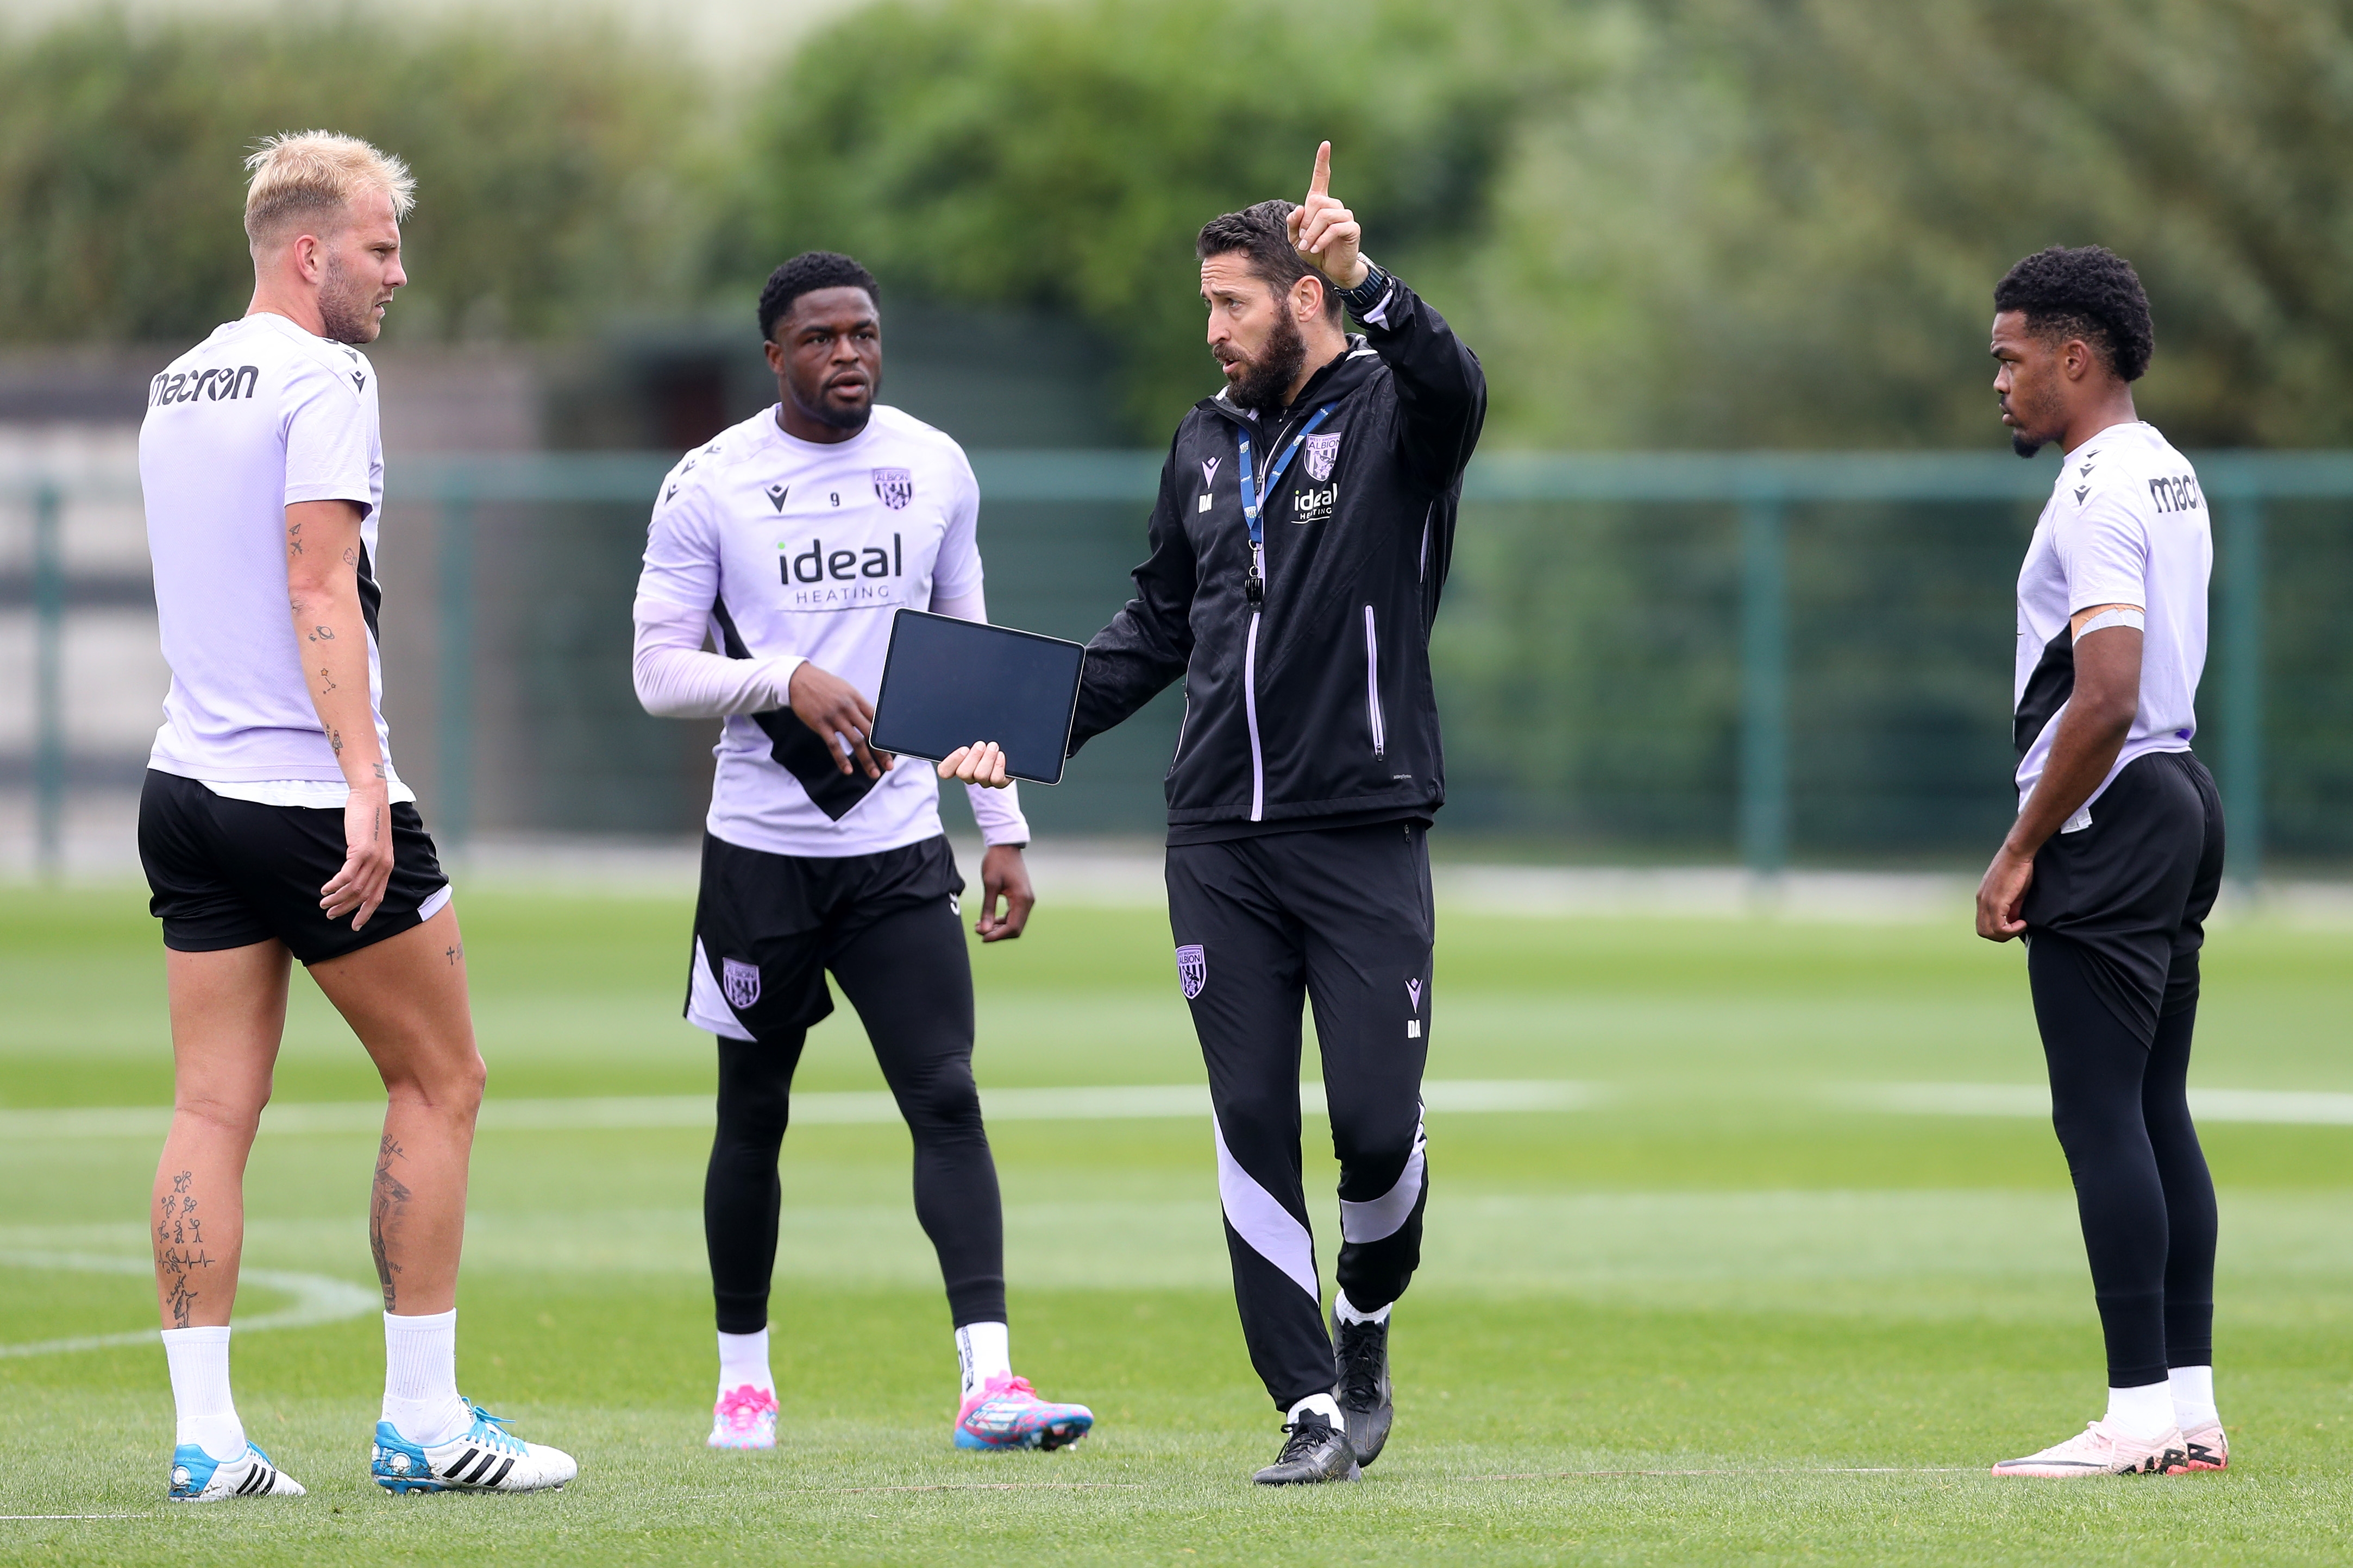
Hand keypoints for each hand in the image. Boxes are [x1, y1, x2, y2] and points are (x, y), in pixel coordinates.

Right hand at [322, 781, 394, 927]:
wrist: (371, 798)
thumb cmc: (369, 820)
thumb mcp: (372, 845)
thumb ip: (367, 861)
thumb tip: (355, 875)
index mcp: (386, 867)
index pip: (377, 897)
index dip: (366, 913)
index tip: (355, 926)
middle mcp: (383, 866)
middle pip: (364, 897)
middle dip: (346, 909)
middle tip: (330, 915)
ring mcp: (374, 859)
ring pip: (354, 889)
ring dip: (337, 899)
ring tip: (323, 904)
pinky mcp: (362, 851)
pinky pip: (347, 875)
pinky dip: (335, 885)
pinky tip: (325, 889)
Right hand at [788, 661, 890, 778]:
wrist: (799, 680)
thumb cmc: (824, 685)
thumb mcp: (846, 690)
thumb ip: (858, 705)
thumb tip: (872, 720)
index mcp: (857, 699)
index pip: (877, 720)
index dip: (886, 736)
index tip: (894, 748)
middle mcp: (849, 708)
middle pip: (870, 733)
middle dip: (881, 752)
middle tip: (889, 767)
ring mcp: (835, 716)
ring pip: (855, 741)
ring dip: (866, 759)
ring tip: (874, 773)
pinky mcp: (820, 724)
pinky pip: (833, 744)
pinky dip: (842, 759)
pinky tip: (848, 770)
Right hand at [937, 741, 1010, 788]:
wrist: (1007, 751)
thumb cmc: (985, 742)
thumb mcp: (971, 736)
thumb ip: (965, 737)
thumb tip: (958, 727)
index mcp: (957, 765)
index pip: (945, 771)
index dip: (952, 761)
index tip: (964, 749)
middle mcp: (969, 776)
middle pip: (963, 773)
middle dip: (973, 757)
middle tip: (980, 745)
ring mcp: (983, 781)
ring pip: (980, 776)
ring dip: (987, 758)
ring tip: (993, 746)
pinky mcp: (998, 783)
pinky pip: (996, 779)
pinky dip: (998, 765)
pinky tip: (1000, 755)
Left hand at [974, 844, 1034, 941]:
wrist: (1005, 846)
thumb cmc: (997, 862)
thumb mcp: (990, 885)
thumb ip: (988, 909)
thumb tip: (984, 930)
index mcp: (1022, 899)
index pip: (1013, 927)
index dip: (998, 936)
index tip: (982, 937)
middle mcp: (1028, 902)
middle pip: (1015, 928)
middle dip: (997, 933)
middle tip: (978, 930)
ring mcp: (1026, 900)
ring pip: (1014, 923)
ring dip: (998, 928)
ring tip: (979, 926)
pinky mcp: (1022, 898)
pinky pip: (1013, 915)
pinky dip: (1001, 920)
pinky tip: (987, 919)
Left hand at [1286, 141, 1367, 289]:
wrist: (1330, 270)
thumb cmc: (1313, 251)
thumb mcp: (1295, 239)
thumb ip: (1293, 224)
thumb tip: (1299, 209)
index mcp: (1320, 203)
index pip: (1322, 178)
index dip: (1322, 161)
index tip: (1325, 144)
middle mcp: (1334, 205)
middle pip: (1316, 202)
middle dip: (1306, 222)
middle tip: (1303, 238)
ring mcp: (1345, 216)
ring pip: (1324, 215)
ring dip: (1312, 233)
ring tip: (1308, 246)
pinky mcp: (1352, 228)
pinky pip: (1335, 228)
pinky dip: (1322, 239)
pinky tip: (1316, 248)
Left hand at [1975, 844, 2033, 940]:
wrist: (2017, 852)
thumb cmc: (2019, 868)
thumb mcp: (2014, 892)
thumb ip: (2012, 908)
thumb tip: (2014, 921)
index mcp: (1983, 899)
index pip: (1984, 924)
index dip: (2000, 930)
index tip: (2016, 924)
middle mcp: (1981, 901)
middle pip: (1983, 931)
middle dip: (2002, 936)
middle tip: (2018, 928)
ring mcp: (1987, 902)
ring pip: (1988, 932)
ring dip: (2007, 934)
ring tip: (2021, 925)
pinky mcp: (1995, 901)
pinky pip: (1998, 927)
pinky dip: (2011, 930)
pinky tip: (2022, 923)